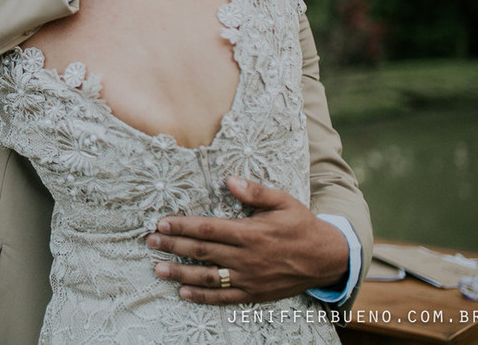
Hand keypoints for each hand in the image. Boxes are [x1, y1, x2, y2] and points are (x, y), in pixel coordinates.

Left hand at [147, 176, 349, 304]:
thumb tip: (229, 180)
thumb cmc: (301, 225)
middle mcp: (247, 257)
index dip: (183, 226)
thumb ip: (255, 191)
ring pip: (208, 277)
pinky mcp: (254, 293)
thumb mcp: (283, 202)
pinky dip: (203, 296)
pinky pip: (225, 297)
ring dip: (180, 273)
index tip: (162, 223)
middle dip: (173, 246)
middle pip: (202, 252)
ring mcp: (250, 278)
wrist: (327, 258)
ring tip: (158, 268)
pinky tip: (184, 293)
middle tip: (150, 242)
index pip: (208, 229)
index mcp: (251, 233)